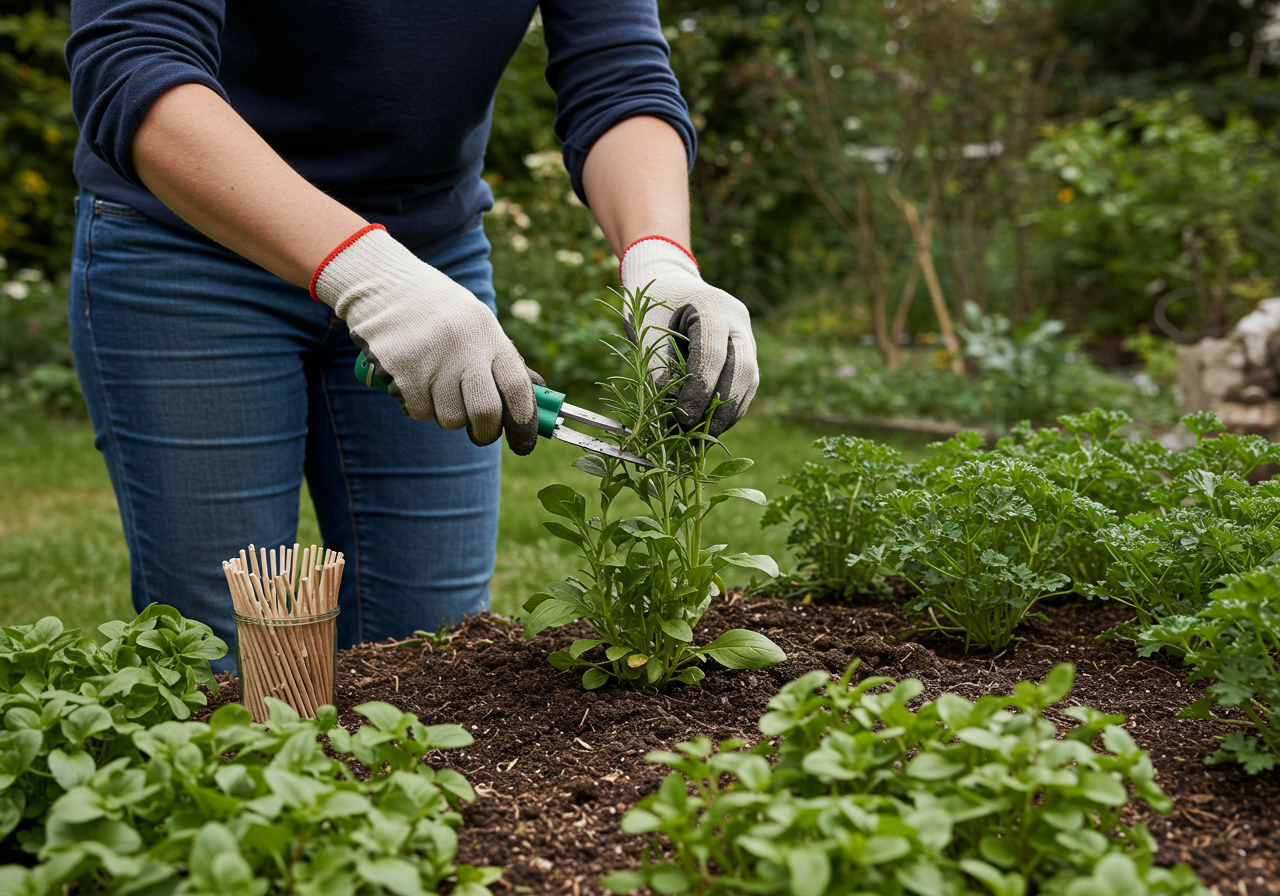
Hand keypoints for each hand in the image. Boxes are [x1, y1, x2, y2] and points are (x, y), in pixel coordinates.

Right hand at [312, 225, 539, 454]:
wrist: (386, 287)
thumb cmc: (442, 313)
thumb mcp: (479, 326)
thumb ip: (504, 361)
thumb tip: (539, 394)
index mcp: (490, 335)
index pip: (518, 387)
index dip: (524, 422)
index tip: (522, 443)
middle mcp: (464, 347)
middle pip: (485, 413)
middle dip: (485, 433)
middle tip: (479, 433)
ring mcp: (431, 359)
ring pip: (450, 419)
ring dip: (447, 415)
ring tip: (438, 387)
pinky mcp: (401, 371)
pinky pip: (419, 412)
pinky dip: (419, 407)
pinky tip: (413, 381)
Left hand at [620, 237, 757, 436]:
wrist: (667, 283)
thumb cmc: (650, 307)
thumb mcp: (647, 336)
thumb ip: (660, 373)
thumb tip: (672, 419)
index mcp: (712, 306)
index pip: (713, 356)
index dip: (700, 392)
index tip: (683, 419)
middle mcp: (737, 319)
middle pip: (742, 370)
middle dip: (721, 408)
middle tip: (697, 435)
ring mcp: (747, 334)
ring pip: (750, 380)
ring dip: (730, 412)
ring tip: (704, 435)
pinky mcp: (747, 350)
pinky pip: (746, 382)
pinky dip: (731, 405)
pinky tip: (712, 423)